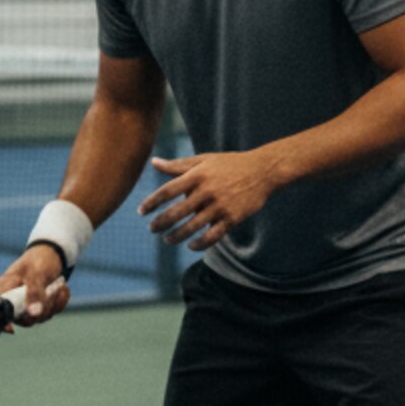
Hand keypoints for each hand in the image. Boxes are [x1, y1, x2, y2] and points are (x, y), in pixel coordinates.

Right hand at [0, 246, 69, 327]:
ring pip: (40, 317)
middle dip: (42, 307)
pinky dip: (60, 302)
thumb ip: (34, 293)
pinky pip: (51, 313)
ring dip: (53, 302)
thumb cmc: (39, 260)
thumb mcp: (37, 273)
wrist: (52, 255)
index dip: (3, 323)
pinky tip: (61, 289)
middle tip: (50, 290)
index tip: (11, 329)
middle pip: (24, 319)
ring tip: (57, 285)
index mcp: (4, 290)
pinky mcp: (39, 308)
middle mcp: (12, 301)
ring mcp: (26, 306)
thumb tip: (33, 315)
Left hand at [139, 151, 277, 249]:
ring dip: (176, 236)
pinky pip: (212, 235)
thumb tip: (154, 163)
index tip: (141, 212)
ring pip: (192, 227)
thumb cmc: (230, 164)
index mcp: (198, 175)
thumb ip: (178, 165)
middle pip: (177, 212)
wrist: (263, 170)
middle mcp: (207, 191)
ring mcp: (220, 206)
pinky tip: (191, 246)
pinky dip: (199, 243)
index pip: (168, 191)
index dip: (152, 203)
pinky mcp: (232, 218)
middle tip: (152, 229)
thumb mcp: (204, 160)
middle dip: (160, 223)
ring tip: (167, 240)